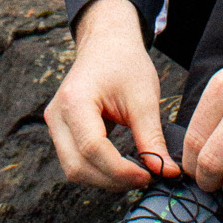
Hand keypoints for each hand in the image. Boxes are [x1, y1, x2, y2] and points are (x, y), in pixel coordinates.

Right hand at [44, 0, 173, 191]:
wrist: (107, 42)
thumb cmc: (125, 62)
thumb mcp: (144, 99)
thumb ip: (152, 139)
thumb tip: (168, 173)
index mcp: (75, 101)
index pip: (93, 149)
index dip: (121, 170)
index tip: (148, 176)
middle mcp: (57, 114)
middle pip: (77, 166)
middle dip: (112, 180)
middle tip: (144, 178)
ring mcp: (55, 123)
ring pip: (73, 169)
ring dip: (104, 179)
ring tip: (134, 172)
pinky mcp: (60, 130)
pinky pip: (74, 161)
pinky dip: (97, 170)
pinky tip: (121, 165)